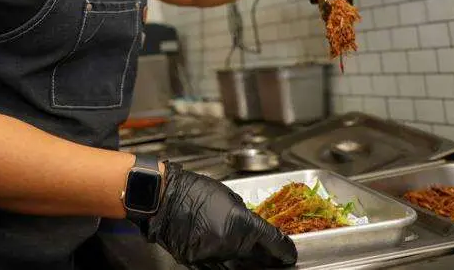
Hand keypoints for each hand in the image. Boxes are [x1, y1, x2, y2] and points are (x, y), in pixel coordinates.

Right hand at [145, 162, 296, 267]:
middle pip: (259, 259)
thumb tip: (253, 227)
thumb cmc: (194, 191)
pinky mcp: (198, 264)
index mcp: (241, 223)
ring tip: (256, 261)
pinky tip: (232, 260)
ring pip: (240, 268)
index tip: (290, 253)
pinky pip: (220, 268)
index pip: (273, 242)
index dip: (285, 249)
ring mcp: (214, 257)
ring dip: (250, 264)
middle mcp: (230, 244)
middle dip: (270, 259)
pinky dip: (228, 265)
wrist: (164, 199)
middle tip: (277, 259)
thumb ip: (244, 214)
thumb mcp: (228, 195)